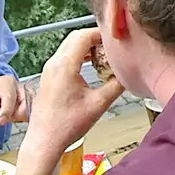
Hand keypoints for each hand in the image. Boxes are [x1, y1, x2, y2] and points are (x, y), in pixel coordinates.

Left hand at [0, 74, 29, 125]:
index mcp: (6, 83)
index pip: (9, 96)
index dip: (6, 110)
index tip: (0, 122)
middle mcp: (19, 88)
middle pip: (24, 105)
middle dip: (16, 115)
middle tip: (4, 121)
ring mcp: (26, 97)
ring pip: (29, 111)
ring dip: (21, 118)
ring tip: (9, 120)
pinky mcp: (29, 105)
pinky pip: (31, 115)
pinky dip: (24, 120)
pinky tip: (16, 121)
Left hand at [19, 29, 125, 159]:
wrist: (45, 140)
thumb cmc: (67, 125)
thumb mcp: (99, 104)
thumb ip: (116, 85)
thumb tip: (129, 74)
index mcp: (65, 65)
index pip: (84, 35)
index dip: (102, 34)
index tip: (117, 40)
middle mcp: (54, 63)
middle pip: (76, 37)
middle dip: (96, 39)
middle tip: (113, 48)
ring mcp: (49, 69)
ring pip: (70, 46)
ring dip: (87, 47)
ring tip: (105, 58)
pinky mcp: (49, 77)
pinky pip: (65, 57)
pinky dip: (79, 56)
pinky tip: (92, 68)